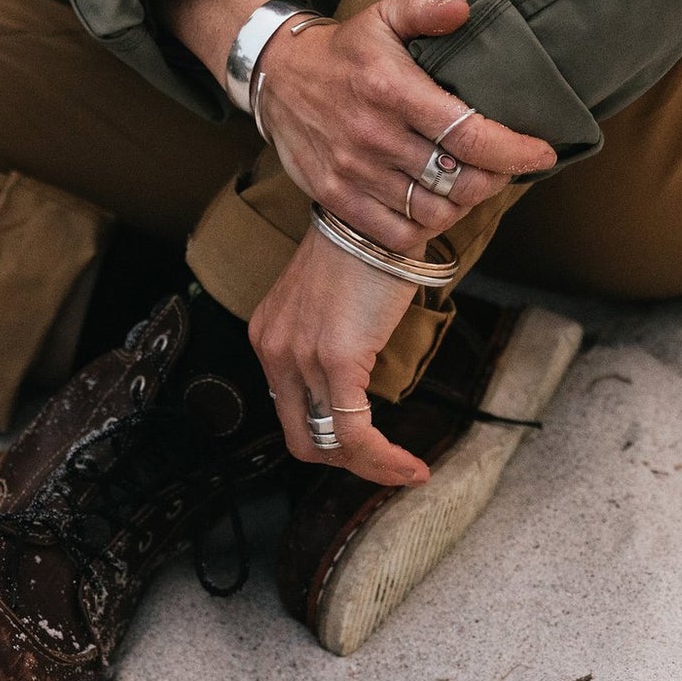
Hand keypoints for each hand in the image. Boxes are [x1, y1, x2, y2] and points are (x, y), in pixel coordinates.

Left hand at [248, 221, 426, 482]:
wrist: (381, 209)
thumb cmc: (369, 245)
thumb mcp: (336, 299)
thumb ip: (334, 337)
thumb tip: (362, 369)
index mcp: (270, 336)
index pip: (291, 411)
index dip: (329, 440)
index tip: (368, 448)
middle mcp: (275, 350)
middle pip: (303, 438)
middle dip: (348, 463)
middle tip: (386, 467)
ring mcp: (301, 357)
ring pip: (330, 443)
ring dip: (371, 468)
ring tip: (407, 471)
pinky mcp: (336, 360)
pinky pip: (356, 434)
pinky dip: (383, 460)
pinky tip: (411, 466)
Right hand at [258, 0, 554, 246]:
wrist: (277, 77)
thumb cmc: (345, 51)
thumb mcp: (382, 16)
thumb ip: (425, 9)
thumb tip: (462, 8)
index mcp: (392, 90)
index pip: (467, 133)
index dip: (513, 150)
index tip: (541, 152)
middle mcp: (373, 135)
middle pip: (458, 179)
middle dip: (494, 178)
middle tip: (503, 167)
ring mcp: (353, 171)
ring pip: (432, 210)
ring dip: (462, 203)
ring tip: (471, 183)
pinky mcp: (336, 196)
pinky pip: (397, 232)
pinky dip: (426, 226)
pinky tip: (436, 205)